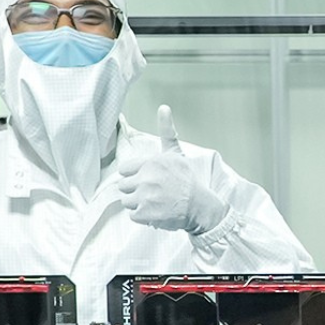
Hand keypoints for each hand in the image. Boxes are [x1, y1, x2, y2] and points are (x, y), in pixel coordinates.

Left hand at [118, 106, 226, 233]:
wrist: (201, 206)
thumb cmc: (188, 180)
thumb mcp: (177, 154)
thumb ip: (167, 131)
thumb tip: (163, 107)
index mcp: (151, 162)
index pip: (125, 170)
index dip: (135, 176)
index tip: (148, 180)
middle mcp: (147, 178)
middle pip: (124, 186)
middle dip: (136, 190)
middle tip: (154, 193)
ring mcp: (145, 196)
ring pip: (127, 201)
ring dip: (139, 204)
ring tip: (155, 202)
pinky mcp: (146, 213)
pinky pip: (133, 215)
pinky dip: (143, 217)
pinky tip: (156, 212)